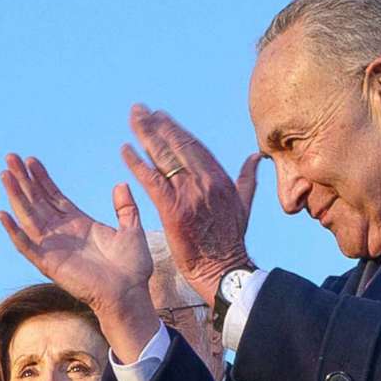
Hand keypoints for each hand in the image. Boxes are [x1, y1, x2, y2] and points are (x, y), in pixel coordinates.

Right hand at [0, 156, 160, 354]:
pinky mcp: (49, 264)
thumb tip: (121, 185)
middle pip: (37, 201)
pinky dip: (14, 232)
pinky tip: (3, 215)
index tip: (31, 160)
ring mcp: (53, 248)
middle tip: (11, 157)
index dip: (42, 179)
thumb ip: (125, 207)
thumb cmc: (132, 267)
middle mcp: (62, 234)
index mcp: (79, 224)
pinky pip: (27, 246)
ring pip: (28, 216)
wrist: (129, 293)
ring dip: (16, 196)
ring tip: (5, 175)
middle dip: (24, 180)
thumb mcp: (132, 229)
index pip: (54, 196)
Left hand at [119, 106, 259, 306]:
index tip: (161, 117)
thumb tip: (255, 157)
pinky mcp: (174, 209)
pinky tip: (124, 150)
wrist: (224, 269)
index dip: (175, 129)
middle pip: (176, 144)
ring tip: (133, 118)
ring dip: (145, 135)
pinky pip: (151, 180)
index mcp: (220, 178)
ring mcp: (189, 194)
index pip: (193, 146)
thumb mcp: (244, 205)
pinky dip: (137, 163)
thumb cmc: (232, 242)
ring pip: (163, 156)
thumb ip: (247, 179)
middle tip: (139, 110)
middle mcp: (205, 181)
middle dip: (156, 125)